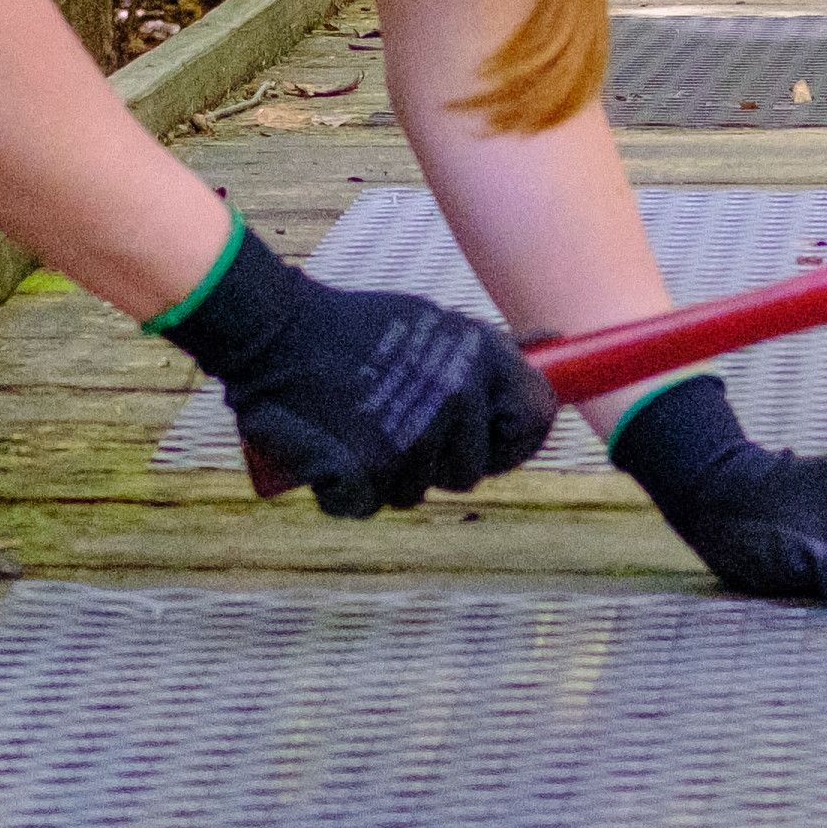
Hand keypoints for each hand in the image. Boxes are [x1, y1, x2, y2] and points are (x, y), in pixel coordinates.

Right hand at [158, 216, 561, 514]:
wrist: (272, 330)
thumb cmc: (352, 328)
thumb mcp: (432, 322)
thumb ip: (487, 348)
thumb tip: (555, 338)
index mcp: (480, 360)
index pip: (534, 420)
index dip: (517, 439)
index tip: (493, 441)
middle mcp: (455, 401)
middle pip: (472, 471)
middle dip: (437, 460)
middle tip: (397, 424)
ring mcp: (412, 440)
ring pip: (416, 492)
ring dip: (388, 474)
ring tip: (357, 426)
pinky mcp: (366, 471)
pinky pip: (366, 505)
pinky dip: (344, 490)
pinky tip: (330, 453)